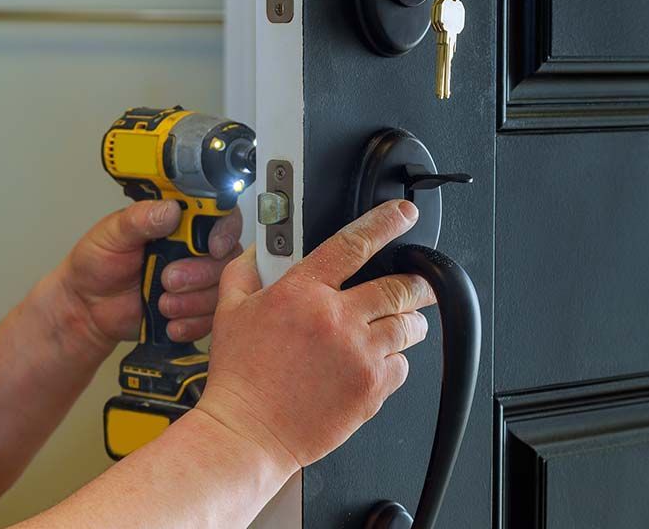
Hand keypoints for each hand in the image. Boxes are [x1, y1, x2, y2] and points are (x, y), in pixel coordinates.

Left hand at [55, 200, 242, 348]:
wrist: (87, 308)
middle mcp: (195, 249)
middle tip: (168, 279)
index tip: (212, 247)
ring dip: (193, 302)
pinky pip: (212, 317)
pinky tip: (169, 321)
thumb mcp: (111, 234)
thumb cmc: (97, 265)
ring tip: (162, 303)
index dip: (225, 231)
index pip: (220, 216)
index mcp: (179, 223)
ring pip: (221, 289)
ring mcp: (198, 279)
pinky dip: (191, 323)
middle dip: (200, 274)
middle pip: (227, 257)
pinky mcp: (196, 308)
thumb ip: (140, 218)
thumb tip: (170, 209)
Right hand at [197, 200, 435, 471]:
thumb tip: (258, 250)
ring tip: (400, 325)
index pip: (353, 244)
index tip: (404, 215)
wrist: (246, 433)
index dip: (385, 223)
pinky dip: (397, 361)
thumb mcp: (229, 312)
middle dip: (416, 282)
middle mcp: (337, 318)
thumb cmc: (239, 377)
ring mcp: (358, 354)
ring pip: (408, 325)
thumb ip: (245, 271)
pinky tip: (377, 362)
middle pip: (398, 286)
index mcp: (302, 292)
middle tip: (419, 284)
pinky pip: (403, 365)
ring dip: (410, 321)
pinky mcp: (371, 388)